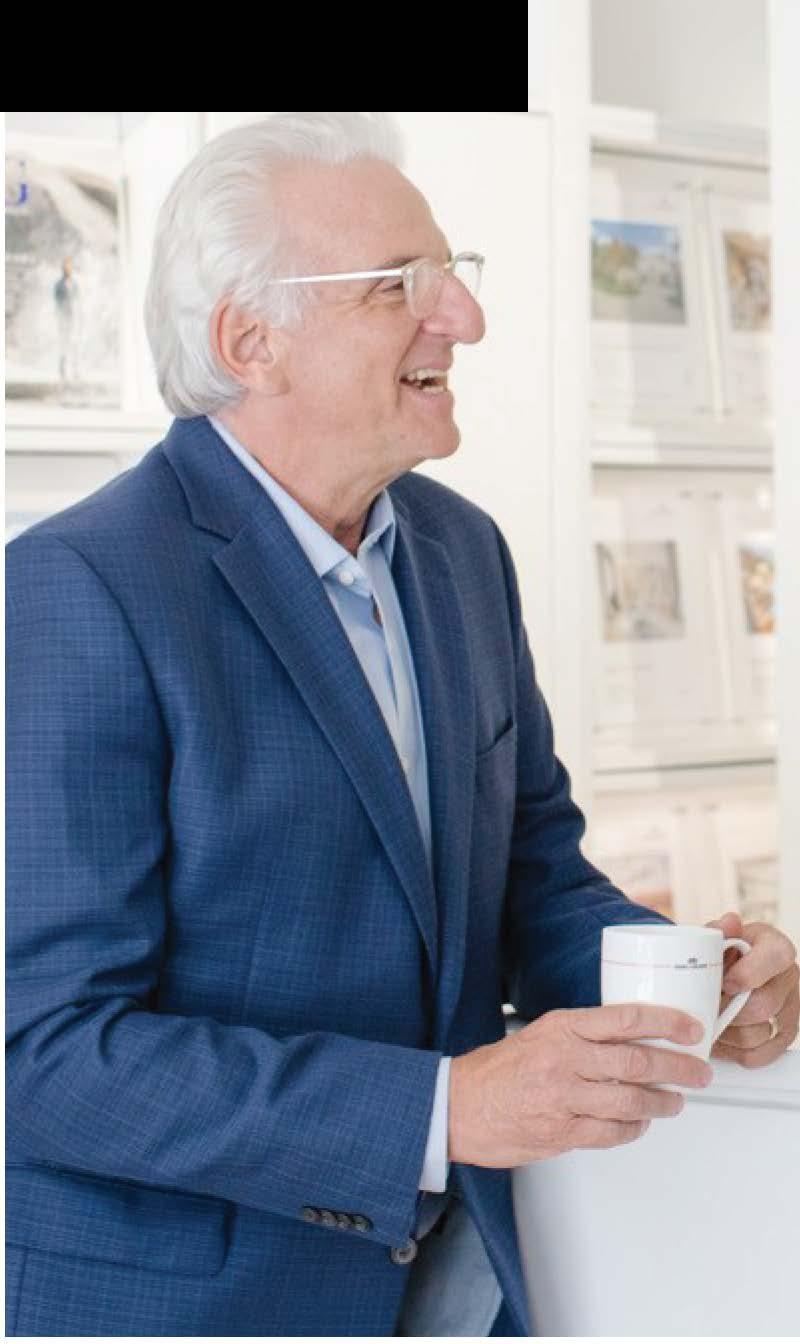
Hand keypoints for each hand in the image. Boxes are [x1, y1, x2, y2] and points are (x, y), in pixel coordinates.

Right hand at [448, 1003, 712, 1168]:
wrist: (458, 1106)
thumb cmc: (497, 1071)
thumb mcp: (540, 1034)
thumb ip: (582, 1037)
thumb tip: (630, 1040)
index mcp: (562, 1028)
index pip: (626, 1018)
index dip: (666, 1023)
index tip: (690, 1028)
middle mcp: (565, 1060)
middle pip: (638, 1062)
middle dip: (678, 1068)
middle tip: (698, 1072)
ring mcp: (564, 1098)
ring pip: (631, 1101)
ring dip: (662, 1103)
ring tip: (675, 1101)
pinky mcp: (561, 1132)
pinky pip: (612, 1133)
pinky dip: (634, 1130)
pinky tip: (641, 1124)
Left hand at [706, 911, 799, 1065]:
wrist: (728, 970)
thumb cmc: (724, 953)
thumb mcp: (719, 935)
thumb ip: (720, 930)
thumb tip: (728, 923)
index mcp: (776, 949)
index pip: (775, 959)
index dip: (747, 974)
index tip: (725, 982)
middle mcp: (789, 979)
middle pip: (762, 1005)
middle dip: (727, 1009)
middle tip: (705, 1005)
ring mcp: (789, 1010)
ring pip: (756, 1035)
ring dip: (725, 1033)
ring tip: (708, 1020)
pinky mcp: (782, 1036)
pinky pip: (757, 1055)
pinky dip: (732, 1051)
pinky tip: (720, 1037)